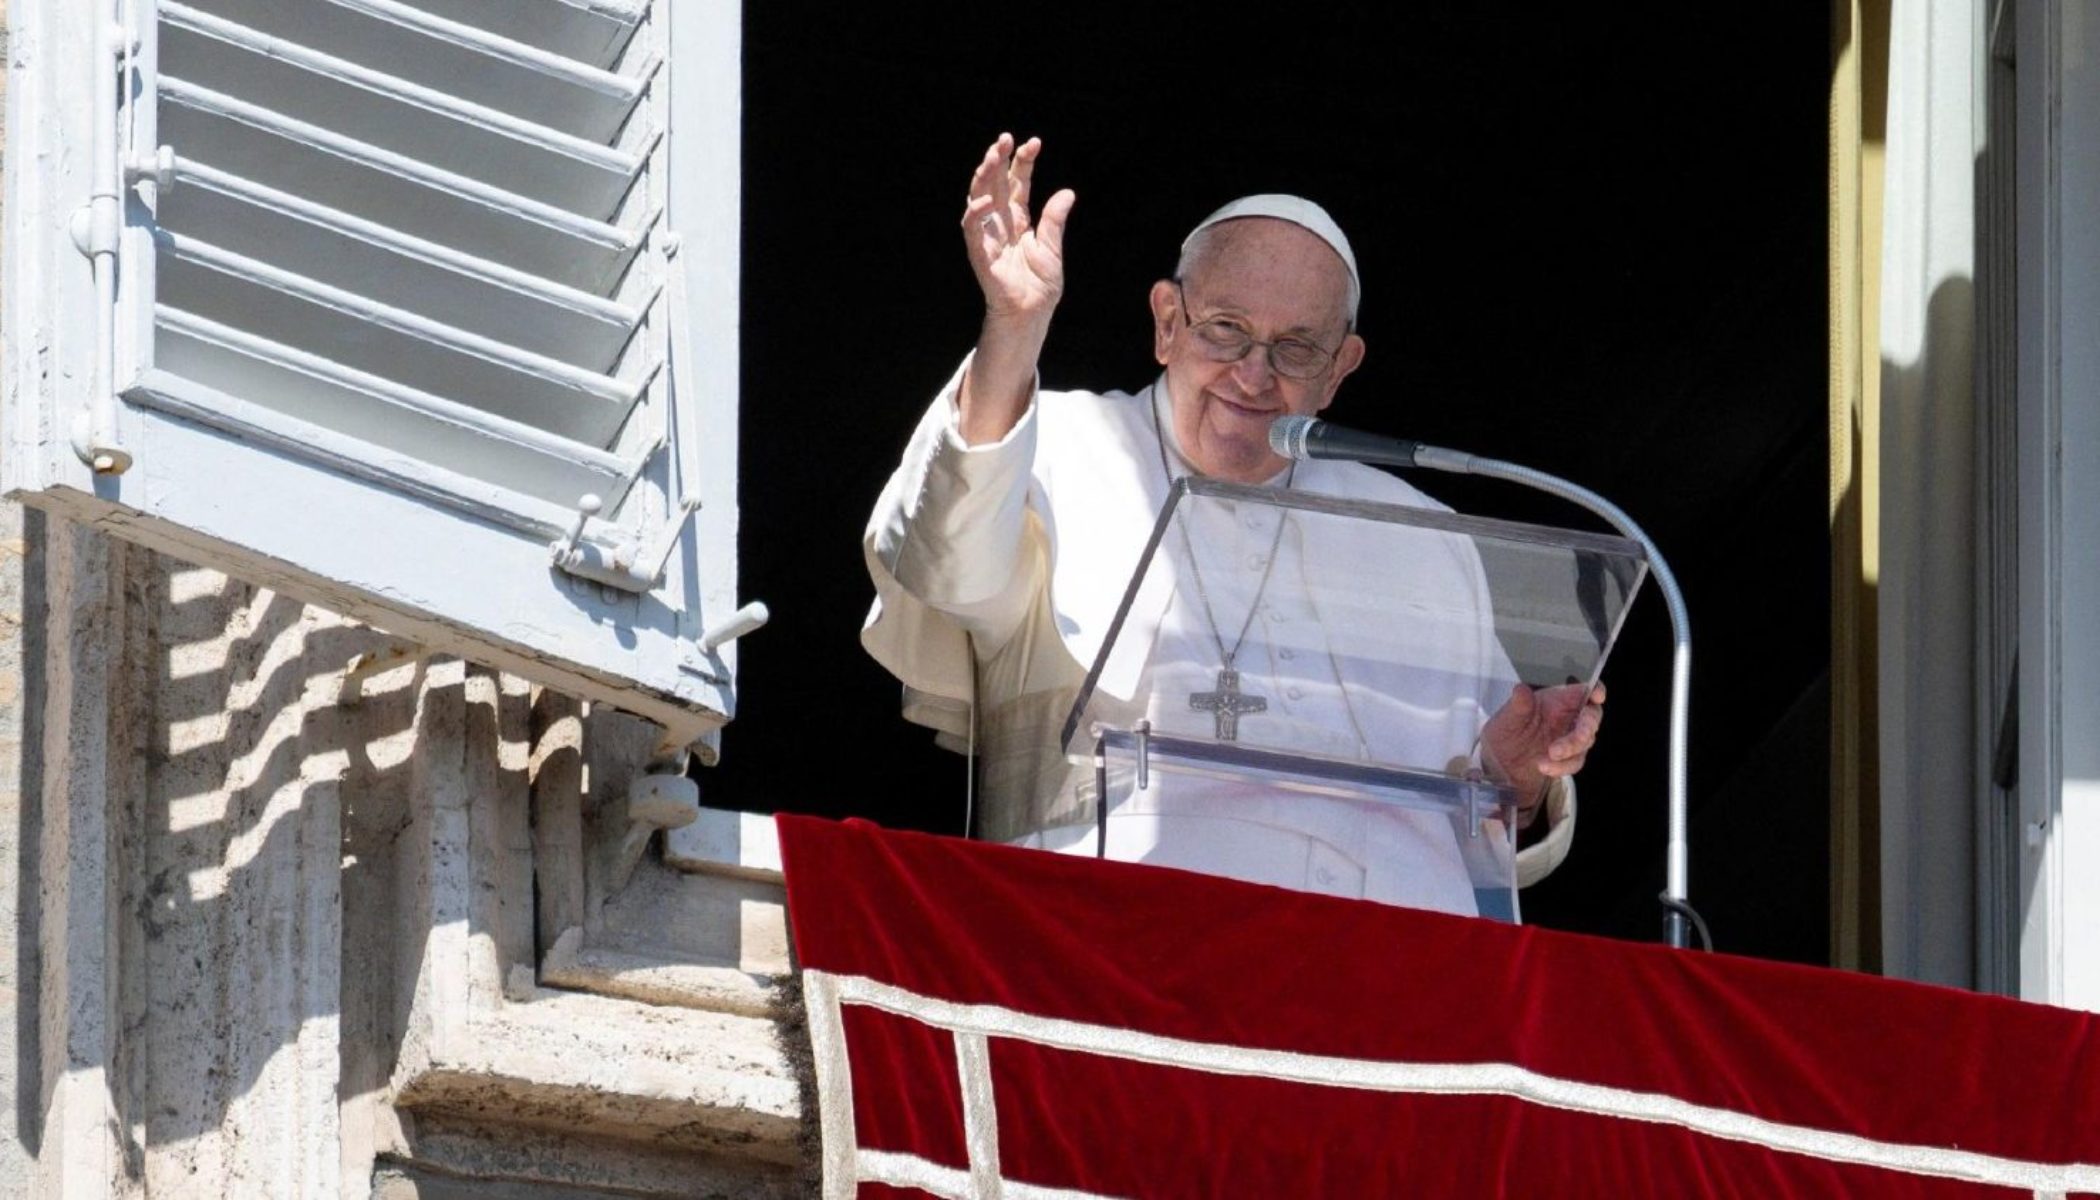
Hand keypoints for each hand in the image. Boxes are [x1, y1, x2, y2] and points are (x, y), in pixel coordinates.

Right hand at [961, 133, 1075, 324]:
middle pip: (995, 184)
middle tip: (1005, 138)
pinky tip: (987, 200)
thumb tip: (1067, 192)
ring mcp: (988, 236)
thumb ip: (1054, 220)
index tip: (1034, 143)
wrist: (1031, 314)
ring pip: (979, 198)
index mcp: (1019, 220)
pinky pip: (973, 230)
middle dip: (998, 160)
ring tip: (992, 156)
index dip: (1023, 163)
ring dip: (983, 176)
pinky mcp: (981, 253)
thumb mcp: (1052, 248)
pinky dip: (976, 214)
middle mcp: (1001, 224)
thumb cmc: (1039, 286)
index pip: (1017, 184)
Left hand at [1479, 682, 1605, 827]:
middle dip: (1585, 728)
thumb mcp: (1506, 719)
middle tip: (1577, 737)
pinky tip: (1544, 767)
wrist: (1499, 765)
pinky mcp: (1568, 758)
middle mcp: (1567, 716)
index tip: (1597, 696)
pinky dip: (1562, 766)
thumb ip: (1518, 705)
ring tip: (1549, 756)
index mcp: (1556, 699)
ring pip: (1586, 742)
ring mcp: (1570, 738)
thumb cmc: (1506, 733)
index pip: (1583, 689)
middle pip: (1591, 717)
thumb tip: (1521, 689)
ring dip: (1571, 750)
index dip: (1595, 690)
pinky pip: (1575, 762)